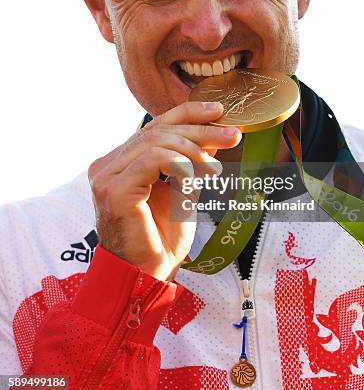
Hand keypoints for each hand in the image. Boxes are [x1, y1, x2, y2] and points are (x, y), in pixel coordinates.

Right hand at [88, 101, 240, 280]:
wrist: (146, 278)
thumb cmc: (161, 240)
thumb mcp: (183, 190)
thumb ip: (191, 162)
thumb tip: (213, 135)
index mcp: (120, 162)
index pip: (154, 127)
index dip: (187, 114)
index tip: (219, 112)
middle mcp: (108, 165)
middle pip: (157, 131)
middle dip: (199, 130)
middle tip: (232, 134)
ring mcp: (106, 176)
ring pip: (155, 141)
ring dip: (194, 150)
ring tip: (216, 169)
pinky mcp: (113, 190)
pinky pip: (152, 159)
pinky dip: (180, 162)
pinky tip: (197, 176)